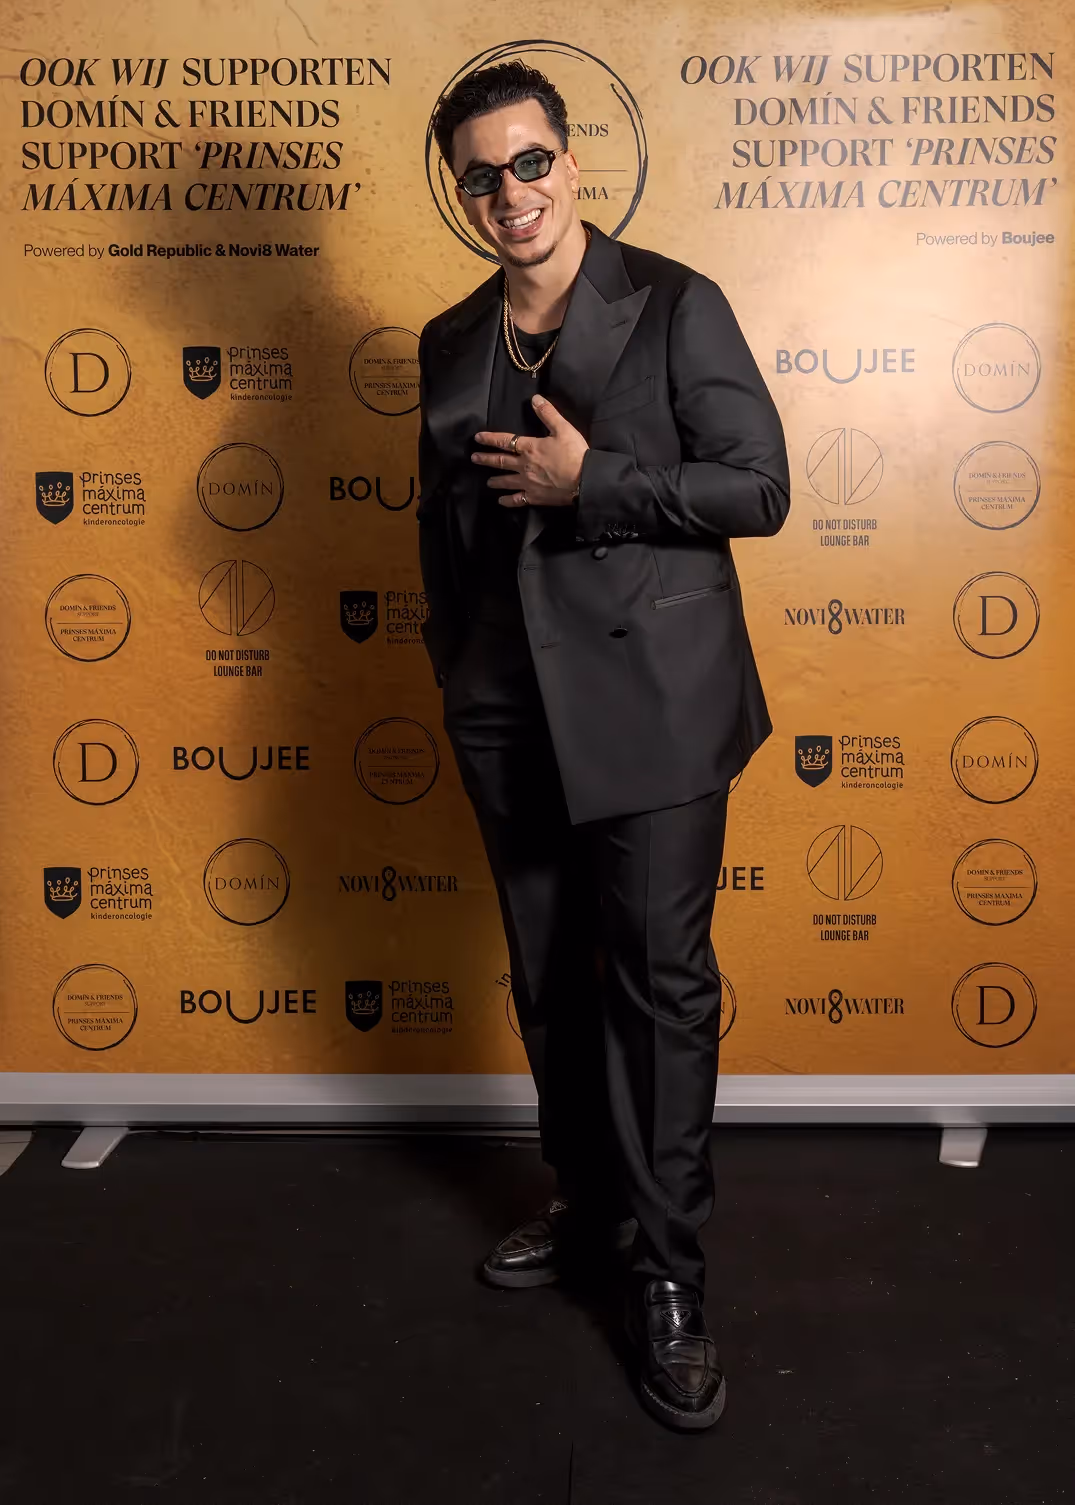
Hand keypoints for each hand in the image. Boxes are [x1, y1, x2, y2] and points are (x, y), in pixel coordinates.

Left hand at [472, 395, 587, 507]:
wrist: (584, 480)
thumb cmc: (574, 454)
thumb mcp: (563, 429)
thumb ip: (548, 414)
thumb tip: (535, 399)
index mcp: (530, 448)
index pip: (505, 441)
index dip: (490, 439)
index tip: (477, 438)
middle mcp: (524, 466)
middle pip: (501, 461)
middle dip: (486, 459)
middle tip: (474, 458)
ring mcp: (528, 483)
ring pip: (506, 481)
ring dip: (495, 480)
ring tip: (487, 482)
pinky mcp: (534, 497)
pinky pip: (517, 500)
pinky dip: (508, 501)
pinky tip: (501, 501)